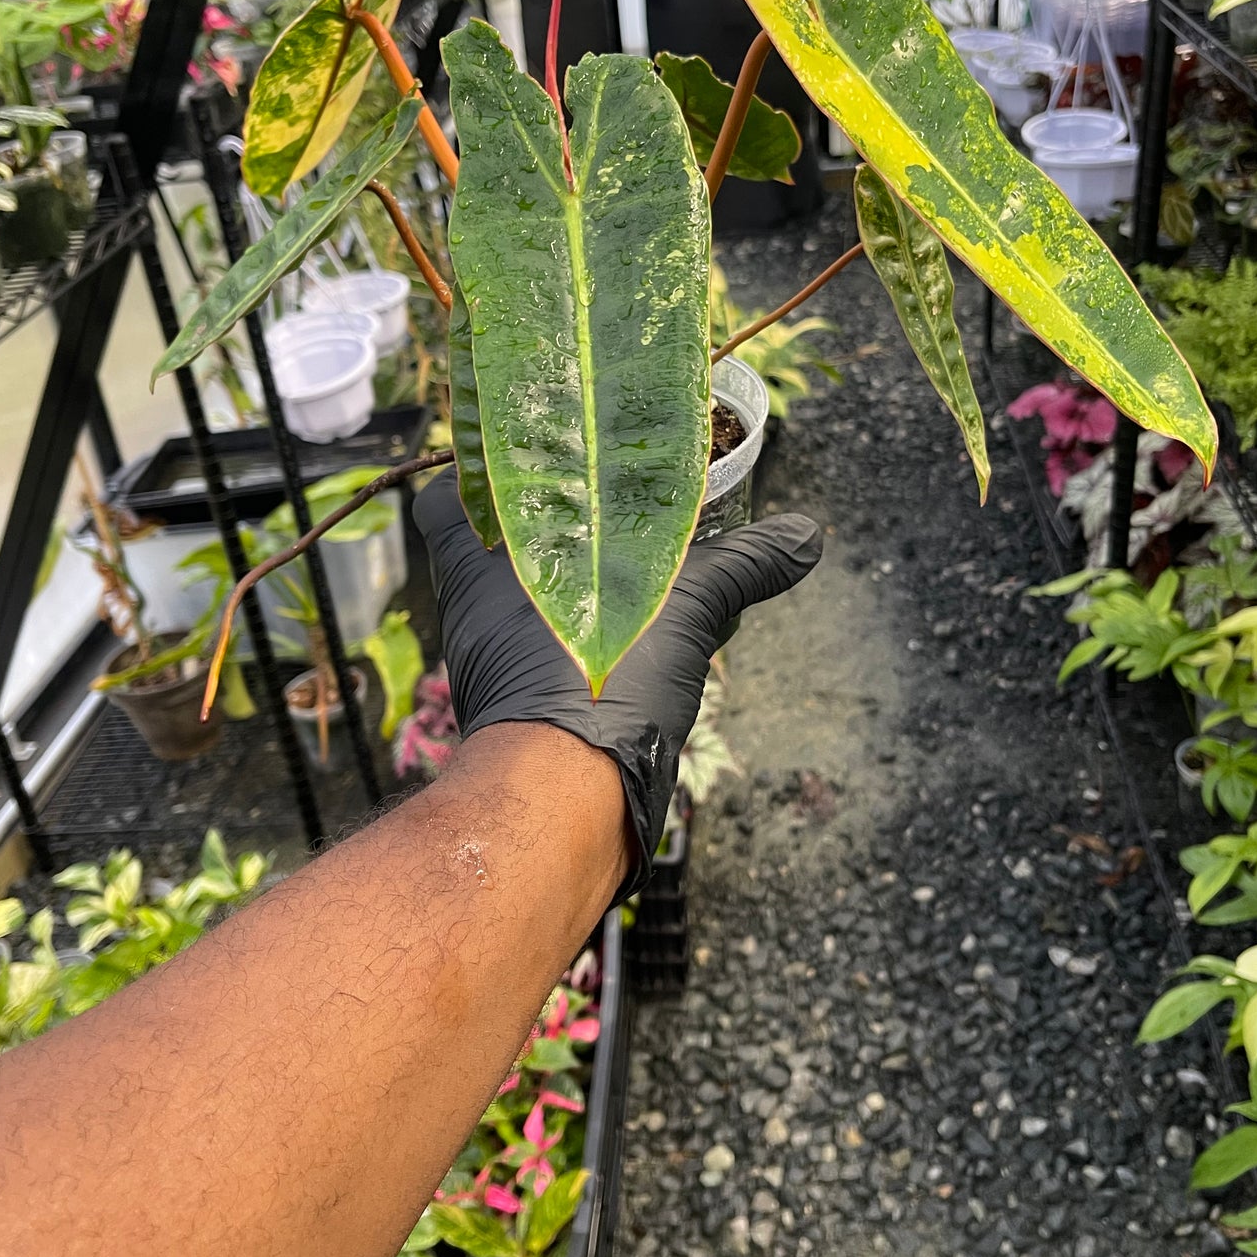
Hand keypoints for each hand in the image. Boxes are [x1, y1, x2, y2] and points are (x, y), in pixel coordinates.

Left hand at [413, 471, 821, 896]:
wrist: (573, 795)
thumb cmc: (597, 680)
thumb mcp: (682, 606)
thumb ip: (741, 564)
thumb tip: (808, 538)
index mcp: (483, 562)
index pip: (448, 500)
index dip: (474, 477)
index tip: (529, 460)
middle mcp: (479, 606)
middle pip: (492, 547)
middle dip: (543, 527)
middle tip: (606, 503)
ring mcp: (498, 658)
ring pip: (524, 600)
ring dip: (570, 584)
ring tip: (635, 560)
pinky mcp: (530, 704)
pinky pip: (551, 652)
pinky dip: (588, 640)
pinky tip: (642, 631)